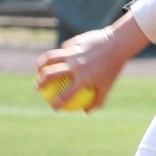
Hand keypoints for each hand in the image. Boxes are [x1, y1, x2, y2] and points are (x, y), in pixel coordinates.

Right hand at [36, 13, 150, 111]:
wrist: (118, 43)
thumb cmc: (113, 67)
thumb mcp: (108, 86)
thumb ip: (98, 101)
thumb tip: (86, 112)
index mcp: (83, 78)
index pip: (66, 95)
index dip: (57, 103)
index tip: (53, 107)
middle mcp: (75, 65)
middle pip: (51, 75)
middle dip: (40, 82)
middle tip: (38, 88)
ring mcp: (73, 53)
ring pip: (50, 58)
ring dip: (40, 65)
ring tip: (38, 70)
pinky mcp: (74, 42)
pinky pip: (63, 49)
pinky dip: (59, 54)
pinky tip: (57, 58)